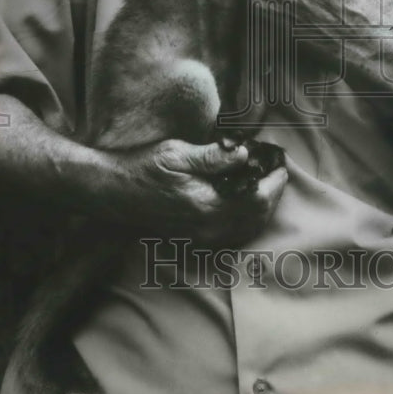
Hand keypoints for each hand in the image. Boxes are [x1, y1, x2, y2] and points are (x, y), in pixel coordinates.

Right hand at [100, 138, 287, 246]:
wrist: (111, 193)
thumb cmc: (141, 168)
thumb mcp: (176, 153)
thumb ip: (212, 157)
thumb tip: (245, 154)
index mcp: (205, 206)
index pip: (256, 199)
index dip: (274, 182)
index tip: (280, 163)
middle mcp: (206, 228)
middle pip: (256, 217)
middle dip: (272, 194)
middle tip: (277, 172)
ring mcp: (200, 238)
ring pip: (247, 229)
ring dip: (261, 208)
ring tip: (266, 184)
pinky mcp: (194, 240)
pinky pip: (233, 236)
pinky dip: (247, 220)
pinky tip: (245, 203)